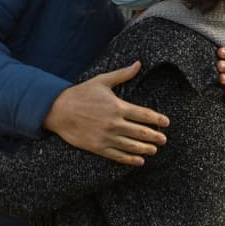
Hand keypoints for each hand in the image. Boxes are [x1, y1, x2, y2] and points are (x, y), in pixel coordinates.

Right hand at [42, 62, 168, 165]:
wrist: (58, 110)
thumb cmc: (80, 93)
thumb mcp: (101, 81)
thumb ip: (122, 75)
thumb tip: (138, 64)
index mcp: (117, 106)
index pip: (144, 115)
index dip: (158, 119)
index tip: (166, 123)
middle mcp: (114, 123)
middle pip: (142, 132)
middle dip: (156, 136)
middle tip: (164, 139)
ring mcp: (106, 137)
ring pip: (132, 146)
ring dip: (146, 149)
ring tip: (154, 150)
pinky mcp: (98, 147)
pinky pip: (118, 156)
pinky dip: (130, 160)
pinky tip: (139, 161)